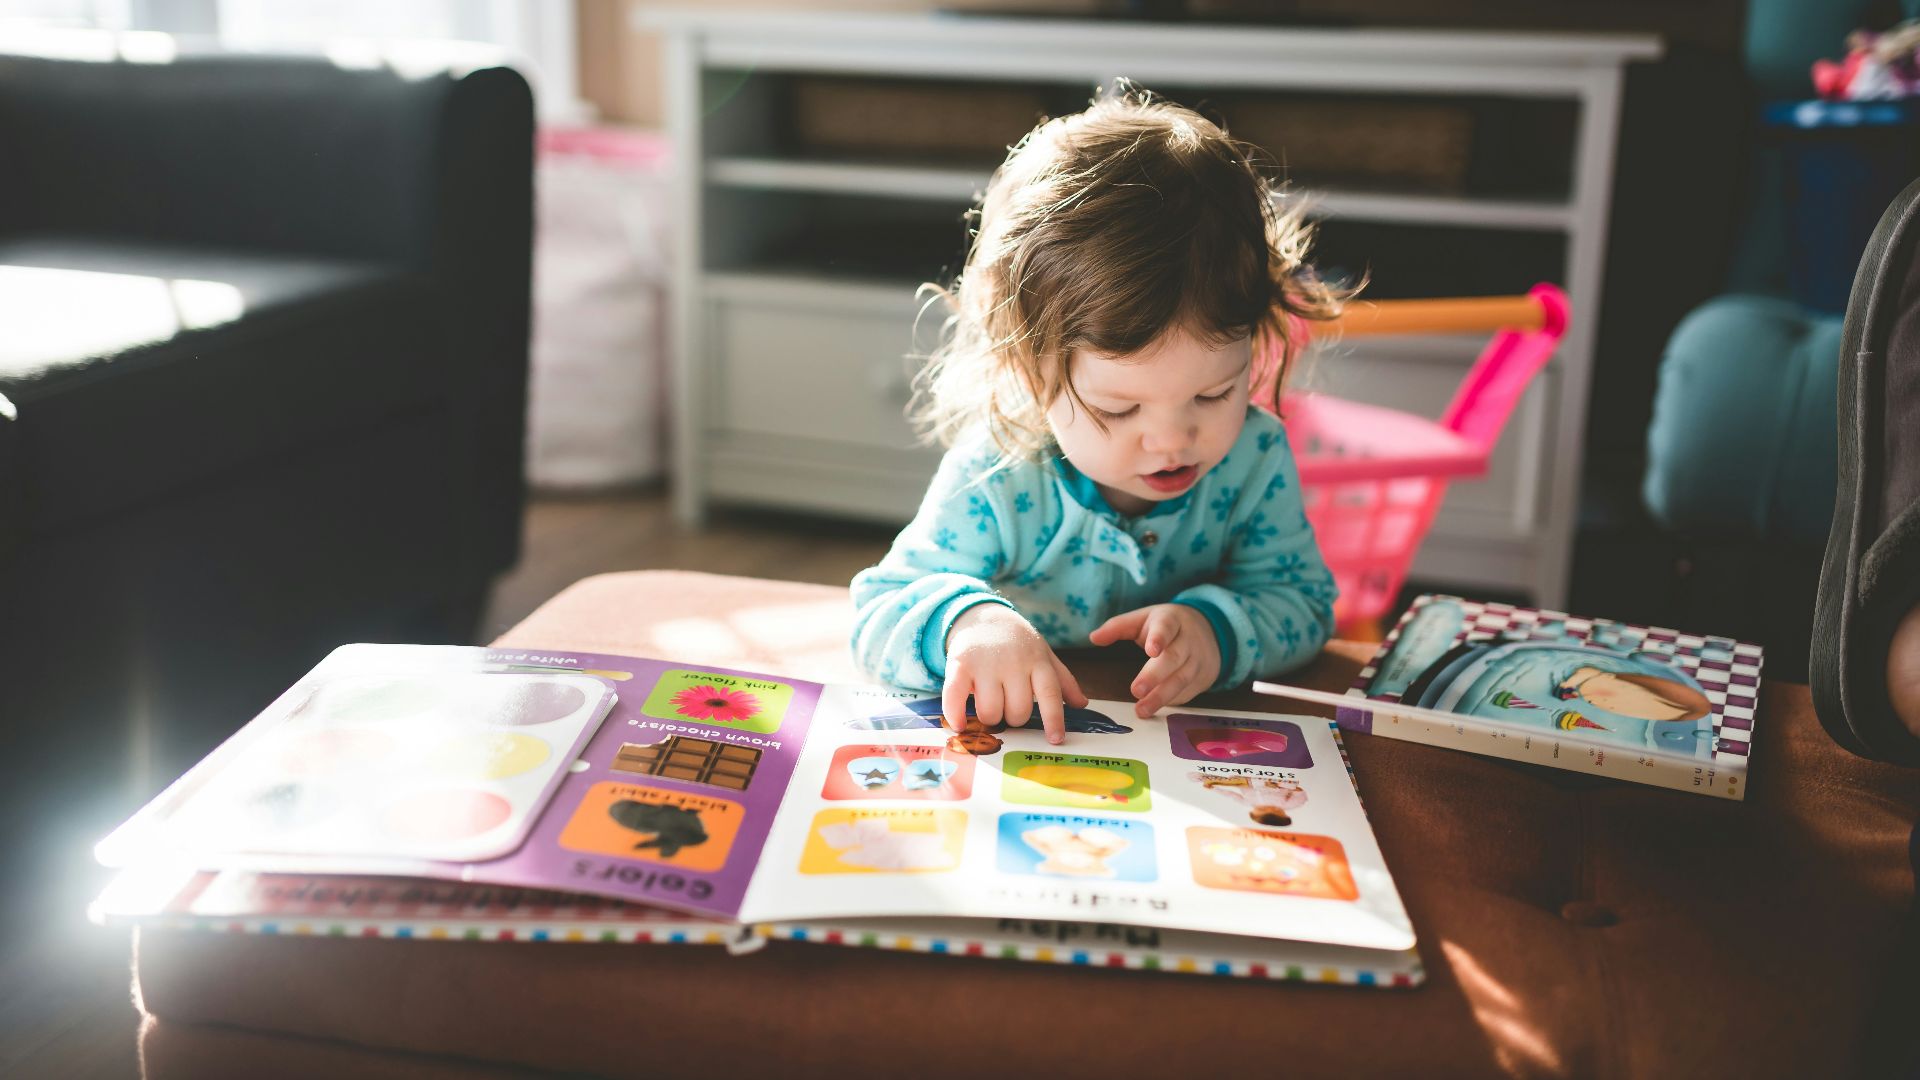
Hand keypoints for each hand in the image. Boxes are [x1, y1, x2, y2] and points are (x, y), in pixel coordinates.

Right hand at [943, 603, 1087, 744]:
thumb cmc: (1017, 642)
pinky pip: (955, 696)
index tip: (1056, 739)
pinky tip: (959, 724)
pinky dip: (956, 715)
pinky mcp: (959, 665)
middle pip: (1017, 711)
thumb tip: (1082, 704)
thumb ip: (1063, 680)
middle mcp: (1013, 663)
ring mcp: (985, 664)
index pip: (1049, 693)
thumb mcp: (1043, 654)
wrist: (982, 616)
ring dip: (990, 717)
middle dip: (1014, 718)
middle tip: (1008, 706)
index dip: (1054, 719)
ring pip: (990, 711)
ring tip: (989, 705)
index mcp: (1037, 662)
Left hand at [1089, 604, 1220, 717]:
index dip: (1159, 638)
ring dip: (1161, 696)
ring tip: (1141, 710)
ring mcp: (1197, 660)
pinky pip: (1187, 692)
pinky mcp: (1202, 678)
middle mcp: (1188, 640)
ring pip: (1182, 679)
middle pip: (1174, 658)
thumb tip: (1093, 638)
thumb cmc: (1166, 626)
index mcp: (1171, 620)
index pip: (1166, 627)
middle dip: (1155, 675)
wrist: (1209, 632)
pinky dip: (1172, 702)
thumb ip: (1118, 627)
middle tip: (1136, 690)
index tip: (1151, 650)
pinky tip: (1156, 709)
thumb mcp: (1144, 619)